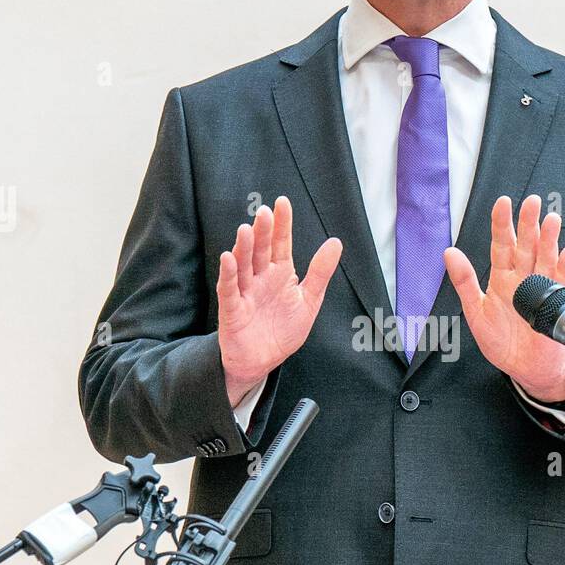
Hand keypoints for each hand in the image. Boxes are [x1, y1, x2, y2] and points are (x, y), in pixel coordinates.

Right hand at [217, 195, 341, 405]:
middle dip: (262, 232)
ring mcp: (245, 292)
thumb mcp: (309, 301)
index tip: (282, 203)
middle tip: (264, 212)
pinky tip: (228, 257)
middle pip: (260, 250)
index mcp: (280, 274)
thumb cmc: (283, 330)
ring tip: (246, 229)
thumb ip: (320, 273)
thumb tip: (336, 242)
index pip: (281, 244)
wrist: (263, 361)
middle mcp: (261, 278)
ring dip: (244, 247)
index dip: (282, 225)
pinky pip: (229, 289)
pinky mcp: (232, 309)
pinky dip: (229, 274)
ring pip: (243, 265)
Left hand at [444, 194, 564, 401]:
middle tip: (531, 202)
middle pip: (527, 244)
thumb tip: (449, 253)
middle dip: (529, 223)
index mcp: (501, 277)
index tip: (503, 203)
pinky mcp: (558, 301)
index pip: (501, 244)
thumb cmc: (499, 342)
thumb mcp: (475, 311)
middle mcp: (523, 277)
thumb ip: (463, 282)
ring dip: (550, 239)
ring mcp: (543, 287)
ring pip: (547, 256)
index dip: (502, 224)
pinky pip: (563, 280)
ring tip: (551, 219)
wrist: (524, 369)